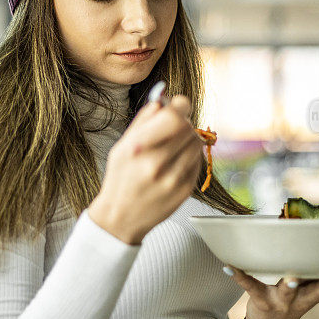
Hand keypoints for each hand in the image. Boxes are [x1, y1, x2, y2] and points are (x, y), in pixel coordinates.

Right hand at [89, 94, 202, 244]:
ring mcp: (173, 179)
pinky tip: (176, 162)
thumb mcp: (121, 147)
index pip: (174, 117)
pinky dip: (190, 156)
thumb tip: (162, 100)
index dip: (180, 107)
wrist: (121, 217)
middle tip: (175, 127)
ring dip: (188, 139)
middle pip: (188, 128)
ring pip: (196, 144)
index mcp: (139, 149)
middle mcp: (157, 164)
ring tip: (174, 146)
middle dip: (183, 122)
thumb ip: (143, 122)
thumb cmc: (120, 180)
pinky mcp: (185, 190)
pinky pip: (197, 162)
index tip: (178, 106)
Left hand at [225, 266, 318, 318]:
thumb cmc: (292, 300)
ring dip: (291, 283)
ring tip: (292, 276)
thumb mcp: (311, 290)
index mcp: (316, 291)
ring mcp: (283, 300)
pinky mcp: (261, 299)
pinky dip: (240, 276)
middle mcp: (303, 296)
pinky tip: (230, 267)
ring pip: (289, 290)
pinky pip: (250, 286)